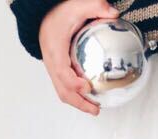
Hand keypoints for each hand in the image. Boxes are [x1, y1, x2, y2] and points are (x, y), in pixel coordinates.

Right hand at [39, 0, 119, 115]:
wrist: (43, 18)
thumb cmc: (58, 13)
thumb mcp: (77, 5)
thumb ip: (95, 6)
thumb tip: (115, 14)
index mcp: (55, 50)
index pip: (62, 72)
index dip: (74, 83)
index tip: (87, 87)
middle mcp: (51, 64)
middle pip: (62, 90)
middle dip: (79, 103)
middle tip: (95, 109)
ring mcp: (52, 70)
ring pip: (62, 93)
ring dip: (78, 103)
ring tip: (94, 109)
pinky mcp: (56, 72)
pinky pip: (64, 88)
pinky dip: (75, 96)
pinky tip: (89, 97)